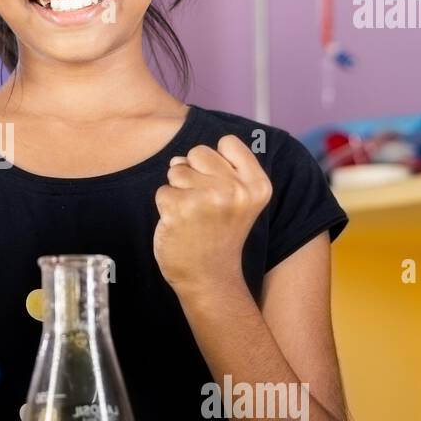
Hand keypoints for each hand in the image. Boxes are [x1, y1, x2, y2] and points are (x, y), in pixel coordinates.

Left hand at [154, 134, 271, 291]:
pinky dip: (165, 206)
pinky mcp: (180, 208)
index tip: (221, 188)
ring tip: (192, 216)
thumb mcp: (238, 200)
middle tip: (204, 206)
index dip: (217, 161)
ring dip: (178, 190)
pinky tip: (179, 225)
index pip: (228, 142)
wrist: (209, 278)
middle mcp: (236, 190)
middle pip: (198, 152)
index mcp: (257, 185)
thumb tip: (177, 160)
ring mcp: (208, 199)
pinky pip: (162, 190)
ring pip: (176, 170)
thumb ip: (219, 169)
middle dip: (194, 174)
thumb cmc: (219, 234)